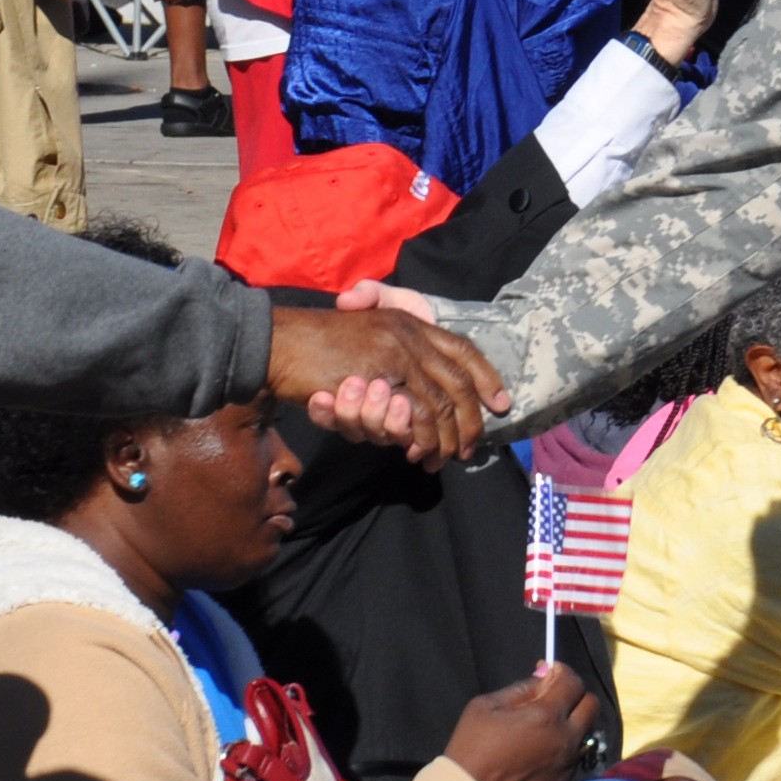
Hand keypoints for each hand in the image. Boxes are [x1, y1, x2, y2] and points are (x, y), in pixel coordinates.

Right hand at [267, 297, 511, 464]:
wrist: (278, 343)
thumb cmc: (315, 342)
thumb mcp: (361, 332)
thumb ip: (389, 351)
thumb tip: (413, 383)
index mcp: (408, 320)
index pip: (462, 349)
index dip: (486, 377)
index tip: (501, 404)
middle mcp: (408, 333)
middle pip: (458, 382)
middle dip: (470, 421)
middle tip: (469, 450)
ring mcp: (394, 353)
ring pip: (439, 404)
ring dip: (443, 438)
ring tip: (439, 459)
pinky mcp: (377, 376)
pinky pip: (412, 413)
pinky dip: (418, 437)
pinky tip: (413, 452)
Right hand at [443, 664, 598, 780]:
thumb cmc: (472, 747)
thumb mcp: (487, 706)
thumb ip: (521, 688)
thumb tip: (545, 675)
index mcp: (546, 716)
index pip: (573, 682)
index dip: (562, 671)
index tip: (548, 672)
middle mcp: (565, 739)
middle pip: (591, 704)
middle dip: (574, 694)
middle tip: (550, 697)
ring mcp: (568, 764)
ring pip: (586, 731)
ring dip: (572, 721)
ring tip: (544, 724)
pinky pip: (575, 754)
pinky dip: (564, 744)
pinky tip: (540, 748)